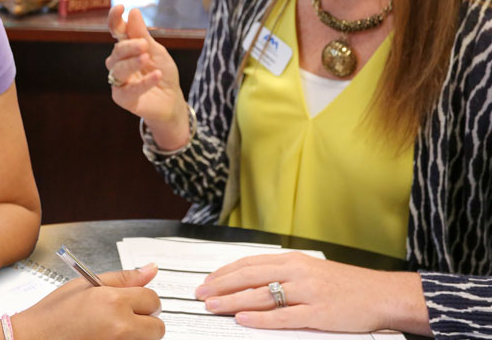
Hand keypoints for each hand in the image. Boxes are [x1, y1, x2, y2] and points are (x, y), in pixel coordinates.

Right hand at [13, 264, 163, 339]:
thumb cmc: (54, 314)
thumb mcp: (87, 285)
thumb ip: (123, 278)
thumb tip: (150, 270)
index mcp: (114, 302)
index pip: (152, 299)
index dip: (144, 299)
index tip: (136, 301)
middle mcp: (120, 328)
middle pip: (157, 327)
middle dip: (146, 321)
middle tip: (125, 318)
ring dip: (137, 336)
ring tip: (112, 330)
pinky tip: (106, 339)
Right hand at [106, 5, 190, 149]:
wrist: (172, 99)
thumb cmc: (162, 72)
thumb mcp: (156, 51)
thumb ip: (143, 35)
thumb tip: (133, 12)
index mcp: (126, 48)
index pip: (115, 32)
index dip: (114, 19)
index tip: (120, 8)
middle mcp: (119, 63)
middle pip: (116, 51)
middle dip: (129, 46)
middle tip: (144, 45)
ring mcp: (119, 81)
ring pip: (118, 70)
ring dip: (132, 63)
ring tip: (146, 58)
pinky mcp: (123, 99)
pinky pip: (129, 90)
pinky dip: (143, 82)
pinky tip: (156, 75)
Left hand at [194, 252, 431, 335]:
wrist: (379, 293)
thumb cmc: (343, 284)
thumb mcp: (310, 270)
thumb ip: (282, 273)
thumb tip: (250, 279)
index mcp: (292, 260)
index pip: (249, 263)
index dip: (224, 272)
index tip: (206, 281)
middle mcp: (296, 271)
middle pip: (249, 276)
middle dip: (221, 285)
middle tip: (200, 294)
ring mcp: (307, 292)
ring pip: (261, 295)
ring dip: (233, 301)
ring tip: (213, 306)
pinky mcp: (318, 312)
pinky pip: (283, 315)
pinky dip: (260, 318)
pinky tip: (242, 320)